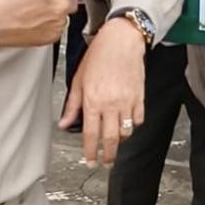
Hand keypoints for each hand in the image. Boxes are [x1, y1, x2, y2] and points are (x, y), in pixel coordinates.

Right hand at [0, 0, 120, 47]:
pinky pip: (54, 30)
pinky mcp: (51, 38)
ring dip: (50, 15)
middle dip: (58, 2)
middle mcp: (61, 6)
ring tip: (28, 14)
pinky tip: (30, 24)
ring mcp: (57, 24)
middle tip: (37, 2)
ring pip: (61, 18)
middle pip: (70, 3)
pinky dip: (45, 28)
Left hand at [61, 18, 145, 164]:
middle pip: (110, 139)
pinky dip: (132, 126)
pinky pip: (138, 120)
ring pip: (125, 132)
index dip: (90, 152)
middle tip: (105, 163)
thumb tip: (64, 124)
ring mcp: (127, 102)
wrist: (122, 40)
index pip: (90, 134)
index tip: (90, 162)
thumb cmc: (99, 56)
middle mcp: (110, 104)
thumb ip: (72, 105)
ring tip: (114, 142)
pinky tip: (126, 124)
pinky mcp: (140, 98)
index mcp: (93, 100)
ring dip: (119, 141)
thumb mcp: (78, 80)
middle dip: (107, 155)